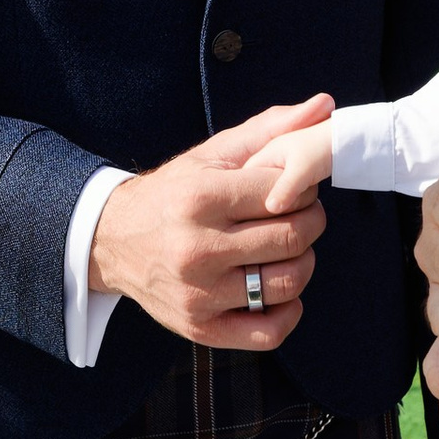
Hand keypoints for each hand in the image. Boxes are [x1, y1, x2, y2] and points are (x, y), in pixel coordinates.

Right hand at [88, 94, 333, 348]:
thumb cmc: (172, 194)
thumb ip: (270, 130)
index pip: (284, 192)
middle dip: (309, 221)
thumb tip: (325, 106)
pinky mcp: (201, 328)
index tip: (293, 188)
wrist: (113, 242)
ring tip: (286, 250)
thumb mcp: (212, 156)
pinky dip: (289, 311)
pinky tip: (278, 291)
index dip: (301, 187)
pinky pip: (269, 332)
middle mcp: (197, 247)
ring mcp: (199, 293)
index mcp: (201, 197)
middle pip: (293, 236)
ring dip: (302, 263)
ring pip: (288, 282)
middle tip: (297, 216)